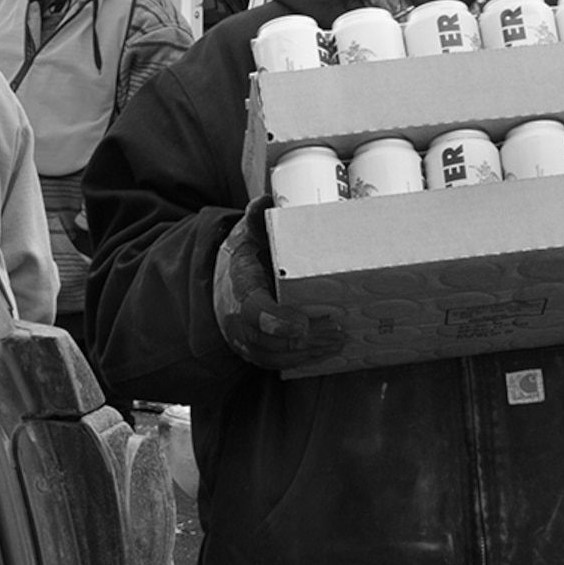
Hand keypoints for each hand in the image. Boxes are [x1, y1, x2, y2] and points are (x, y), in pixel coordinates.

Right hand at [214, 203, 346, 370]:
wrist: (223, 280)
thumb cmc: (246, 254)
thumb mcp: (249, 231)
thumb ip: (259, 217)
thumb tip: (266, 200)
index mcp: (240, 284)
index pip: (251, 310)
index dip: (275, 322)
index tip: (302, 325)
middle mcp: (237, 316)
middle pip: (267, 340)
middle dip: (304, 340)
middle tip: (338, 329)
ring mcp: (244, 336)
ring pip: (274, 356)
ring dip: (308, 352)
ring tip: (340, 339)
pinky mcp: (254, 349)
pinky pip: (277, 363)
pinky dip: (303, 360)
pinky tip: (329, 351)